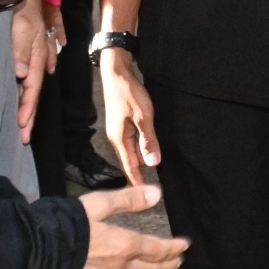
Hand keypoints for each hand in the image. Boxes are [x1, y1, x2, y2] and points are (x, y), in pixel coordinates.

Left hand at [11, 0, 57, 137]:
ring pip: (39, 79)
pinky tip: (41, 77)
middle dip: (30, 114)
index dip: (26, 108)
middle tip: (24, 136)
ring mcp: (42, 50)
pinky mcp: (40, 43)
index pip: (30, 89)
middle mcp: (40, 57)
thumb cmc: (24, 8)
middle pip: (35, 90)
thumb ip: (20, 51)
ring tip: (29, 117)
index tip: (22, 127)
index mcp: (35, 58)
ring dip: (33, 99)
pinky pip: (44, 62)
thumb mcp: (20, 28)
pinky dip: (41, 74)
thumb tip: (21, 75)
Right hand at [73, 182, 184, 268]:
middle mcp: (120, 268)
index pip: (158, 250)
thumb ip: (128, 200)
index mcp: (125, 246)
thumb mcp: (99, 204)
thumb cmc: (69, 225)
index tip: (185, 245)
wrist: (37, 252)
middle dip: (167, 266)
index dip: (174, 248)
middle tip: (178, 262)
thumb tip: (157, 194)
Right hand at [98, 49, 159, 197]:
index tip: (145, 196)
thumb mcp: (144, 117)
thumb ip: (148, 140)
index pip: (129, 166)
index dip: (137, 181)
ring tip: (149, 174)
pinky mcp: (120, 122)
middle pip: (129, 160)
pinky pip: (130, 141)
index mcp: (119, 139)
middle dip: (139, 173)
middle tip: (150, 189)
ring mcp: (117, 130)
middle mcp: (115, 137)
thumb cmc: (129, 94)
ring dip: (139, 161)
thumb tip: (153, 162)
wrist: (116, 73)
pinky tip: (145, 151)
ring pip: (130, 150)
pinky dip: (138, 148)